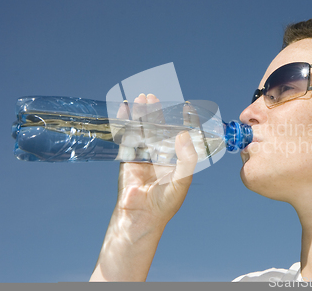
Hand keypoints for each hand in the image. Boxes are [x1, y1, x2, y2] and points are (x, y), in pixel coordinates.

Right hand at [115, 93, 197, 233]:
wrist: (142, 216)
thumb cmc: (166, 202)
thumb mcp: (183, 179)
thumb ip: (186, 157)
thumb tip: (183, 133)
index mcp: (178, 158)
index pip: (183, 134)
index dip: (184, 120)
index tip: (186, 106)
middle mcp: (162, 154)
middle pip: (160, 127)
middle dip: (157, 112)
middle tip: (154, 97)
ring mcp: (145, 155)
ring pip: (144, 129)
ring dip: (142, 114)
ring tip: (142, 98)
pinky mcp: (129, 158)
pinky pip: (128, 137)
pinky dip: (125, 123)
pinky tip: (125, 110)